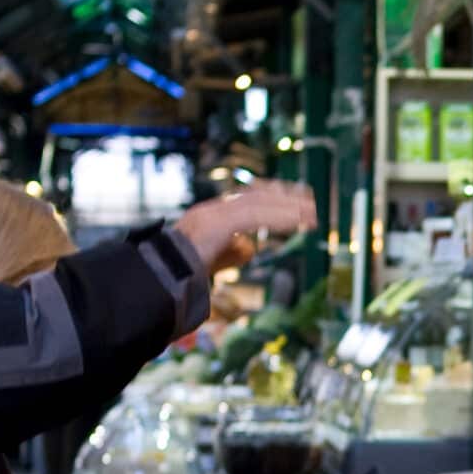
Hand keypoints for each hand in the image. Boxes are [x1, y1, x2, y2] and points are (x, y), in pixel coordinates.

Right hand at [176, 181, 318, 273]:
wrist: (159, 278)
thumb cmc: (180, 274)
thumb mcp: (212, 261)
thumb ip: (230, 252)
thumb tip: (250, 247)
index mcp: (211, 214)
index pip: (247, 199)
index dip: (273, 198)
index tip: (295, 201)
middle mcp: (213, 209)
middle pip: (256, 195)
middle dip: (286, 197)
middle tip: (312, 202)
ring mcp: (213, 214)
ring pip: (259, 204)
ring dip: (289, 209)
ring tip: (313, 215)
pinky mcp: (217, 225)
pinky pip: (255, 218)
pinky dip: (279, 219)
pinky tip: (299, 223)